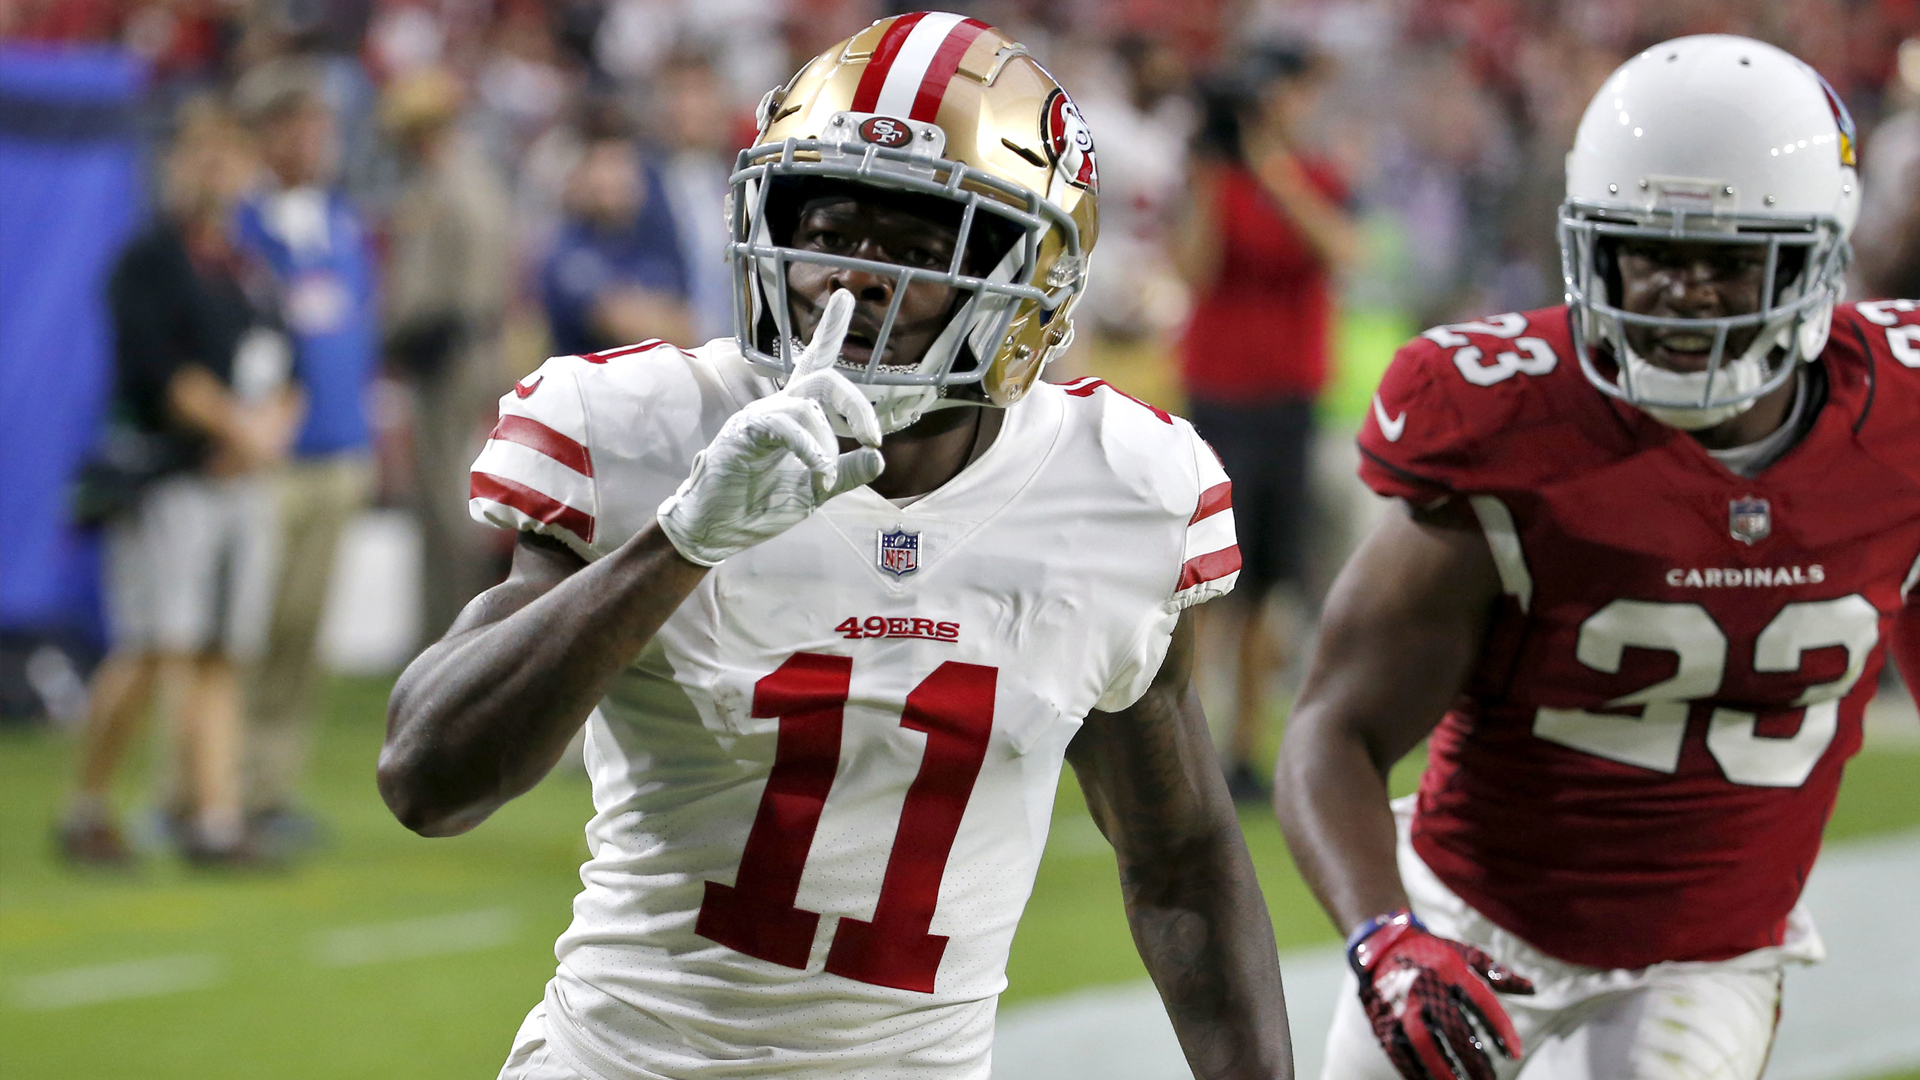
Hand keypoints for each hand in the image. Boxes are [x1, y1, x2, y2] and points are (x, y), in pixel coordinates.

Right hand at [656, 289, 883, 565]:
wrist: (716, 530)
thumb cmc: (758, 505)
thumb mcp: (814, 491)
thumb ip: (846, 474)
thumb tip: (879, 457)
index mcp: (795, 416)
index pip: (816, 365)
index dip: (830, 330)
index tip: (843, 295)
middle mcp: (778, 408)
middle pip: (823, 378)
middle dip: (856, 402)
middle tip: (874, 436)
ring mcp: (759, 417)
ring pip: (808, 406)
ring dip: (827, 446)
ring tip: (825, 480)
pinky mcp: (743, 432)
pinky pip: (784, 425)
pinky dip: (810, 451)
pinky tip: (820, 476)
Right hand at [1350, 912, 1533, 1079]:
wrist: (1379, 944)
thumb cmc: (1432, 952)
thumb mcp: (1464, 953)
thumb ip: (1497, 972)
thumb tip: (1533, 990)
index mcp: (1449, 969)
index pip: (1482, 1003)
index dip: (1500, 1030)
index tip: (1514, 1053)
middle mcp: (1425, 987)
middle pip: (1454, 1030)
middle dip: (1474, 1059)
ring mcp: (1401, 1004)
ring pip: (1425, 1044)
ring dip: (1444, 1070)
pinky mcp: (1383, 1018)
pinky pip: (1399, 1049)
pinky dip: (1415, 1069)